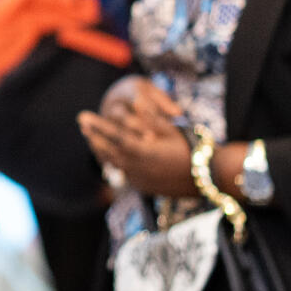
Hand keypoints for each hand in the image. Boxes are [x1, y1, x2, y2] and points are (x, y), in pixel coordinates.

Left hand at [79, 82, 196, 197]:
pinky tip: (106, 154)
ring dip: (99, 148)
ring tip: (89, 136)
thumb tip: (134, 103)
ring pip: (113, 162)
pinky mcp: (143, 186)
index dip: (98, 125)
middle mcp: (138, 167)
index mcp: (144, 151)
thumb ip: (150, 119)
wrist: (208, 178)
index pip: (114, 136)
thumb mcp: (171, 130)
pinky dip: (111, 161)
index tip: (84, 115)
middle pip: (108, 150)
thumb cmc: (192, 149)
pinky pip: (122, 172)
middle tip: (82, 122)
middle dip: (93, 135)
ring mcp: (140, 179)